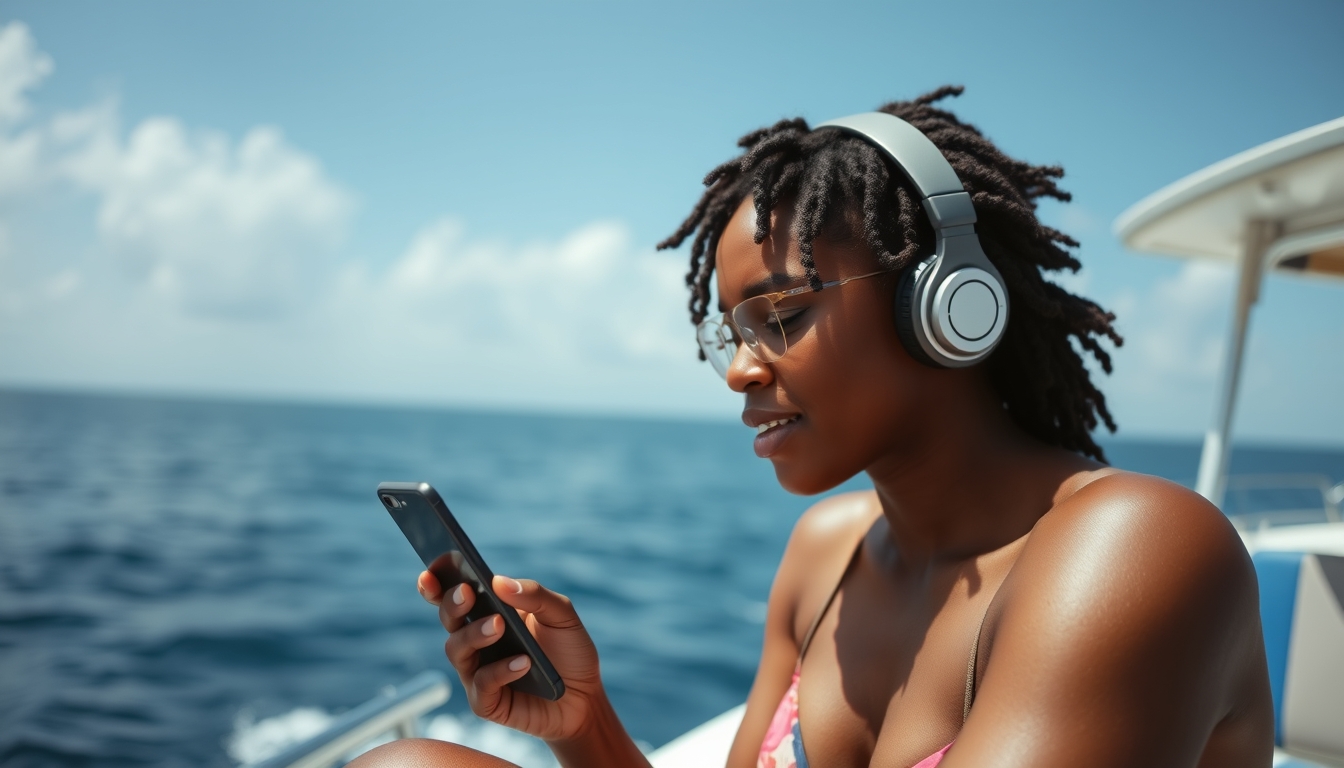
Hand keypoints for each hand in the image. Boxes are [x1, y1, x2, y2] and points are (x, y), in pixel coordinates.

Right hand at [417, 571, 604, 742]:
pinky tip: (523, 663)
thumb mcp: (561, 615)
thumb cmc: (568, 651)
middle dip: (452, 604)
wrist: (585, 697)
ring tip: (499, 626)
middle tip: (467, 593)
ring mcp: (477, 671)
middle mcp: (476, 641)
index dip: (435, 584)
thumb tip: (499, 581)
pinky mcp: (486, 701)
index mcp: (489, 613)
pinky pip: (481, 684)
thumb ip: (535, 595)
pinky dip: (499, 671)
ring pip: (457, 649)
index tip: (430, 572)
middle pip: (449, 619)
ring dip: (475, 634)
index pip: (453, 596)